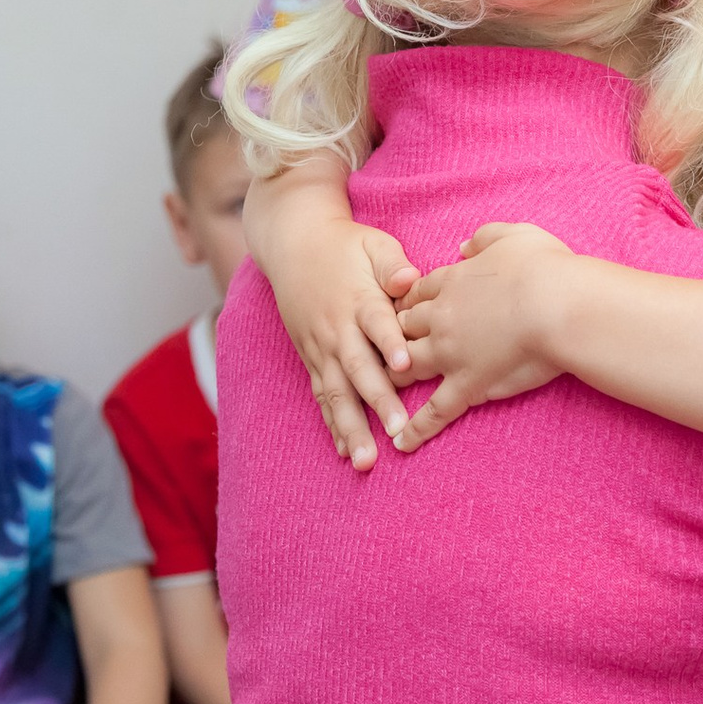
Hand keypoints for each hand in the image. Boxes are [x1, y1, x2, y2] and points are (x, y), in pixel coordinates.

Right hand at [265, 216, 419, 469]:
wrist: (293, 244)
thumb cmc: (346, 245)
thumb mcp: (373, 243)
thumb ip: (391, 263)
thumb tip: (408, 278)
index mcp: (358, 299)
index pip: (376, 324)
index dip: (390, 344)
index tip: (406, 366)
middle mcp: (337, 329)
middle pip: (358, 369)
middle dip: (377, 402)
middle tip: (396, 431)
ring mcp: (320, 347)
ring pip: (336, 392)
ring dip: (351, 427)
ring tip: (365, 460)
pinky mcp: (311, 358)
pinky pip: (322, 396)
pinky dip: (333, 424)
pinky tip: (345, 451)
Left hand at [389, 222, 577, 452]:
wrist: (558, 305)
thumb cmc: (545, 268)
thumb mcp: (513, 236)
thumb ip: (484, 238)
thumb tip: (464, 247)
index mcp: (453, 281)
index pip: (419, 292)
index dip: (409, 301)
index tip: (404, 308)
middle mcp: (443, 317)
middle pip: (404, 328)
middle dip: (391, 337)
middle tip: (382, 349)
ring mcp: (450, 353)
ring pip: (407, 365)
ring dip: (392, 377)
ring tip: (379, 390)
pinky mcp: (467, 384)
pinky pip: (435, 411)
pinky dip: (417, 429)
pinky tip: (402, 442)